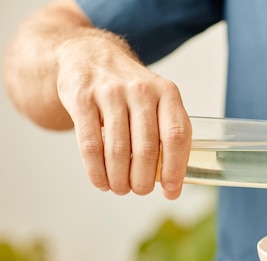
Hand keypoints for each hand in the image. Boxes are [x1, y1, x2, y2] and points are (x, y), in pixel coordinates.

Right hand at [56, 35, 190, 198]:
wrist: (90, 55)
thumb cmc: (131, 91)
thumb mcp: (157, 102)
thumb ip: (167, 137)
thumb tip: (173, 188)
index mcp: (167, 93)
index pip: (176, 135)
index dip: (175, 167)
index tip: (170, 190)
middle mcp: (141, 91)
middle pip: (146, 147)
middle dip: (143, 179)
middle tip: (140, 191)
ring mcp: (110, 93)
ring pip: (117, 149)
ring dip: (119, 178)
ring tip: (120, 189)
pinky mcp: (81, 98)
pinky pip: (90, 144)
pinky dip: (96, 171)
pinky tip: (101, 182)